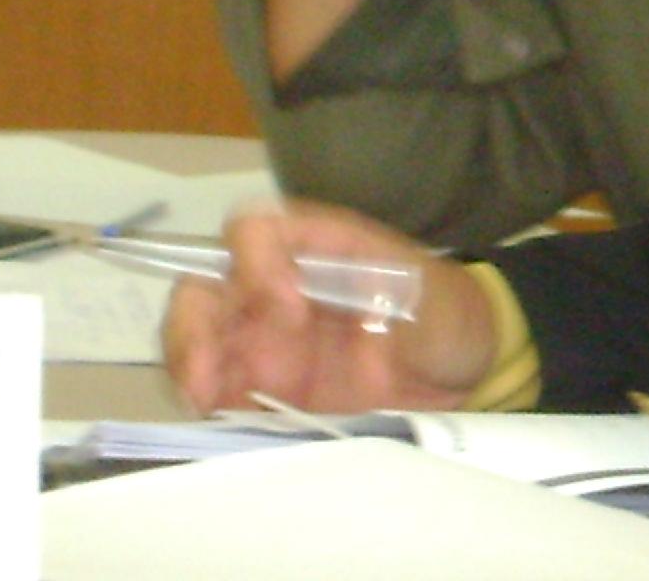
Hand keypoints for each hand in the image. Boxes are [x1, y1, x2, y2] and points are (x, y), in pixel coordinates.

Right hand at [161, 200, 496, 413]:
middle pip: (205, 287)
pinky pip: (215, 389)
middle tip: (210, 371)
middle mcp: (275, 287)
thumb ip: (395, 292)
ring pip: (196, 338)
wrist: (461, 370)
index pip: (254, 231)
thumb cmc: (444, 312)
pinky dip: (203, 401)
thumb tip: (360, 302)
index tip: (288, 308)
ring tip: (203, 399)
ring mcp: (264, 339)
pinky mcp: (264, 388)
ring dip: (188, 364)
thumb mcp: (427, 292)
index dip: (256, 262)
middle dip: (194, 324)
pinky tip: (215, 417)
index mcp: (314, 248)